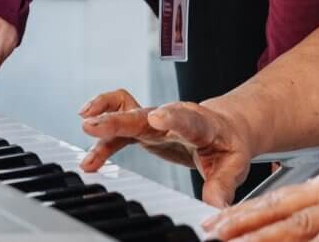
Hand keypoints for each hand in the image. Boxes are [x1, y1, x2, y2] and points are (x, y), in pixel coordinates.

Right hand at [81, 90, 254, 205]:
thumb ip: (223, 184)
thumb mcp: (234, 164)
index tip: (158, 117)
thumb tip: (215, 207)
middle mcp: (175, 117)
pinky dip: (104, 138)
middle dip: (120, 118)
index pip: (186, 119)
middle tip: (95, 123)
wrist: (226, 126)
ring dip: (106, 116)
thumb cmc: (229, 143)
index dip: (172, 117)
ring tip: (84, 125)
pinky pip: (121, 125)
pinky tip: (89, 159)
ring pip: (129, 111)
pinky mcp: (145, 128)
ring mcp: (157, 120)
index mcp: (201, 124)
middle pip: (145, 115)